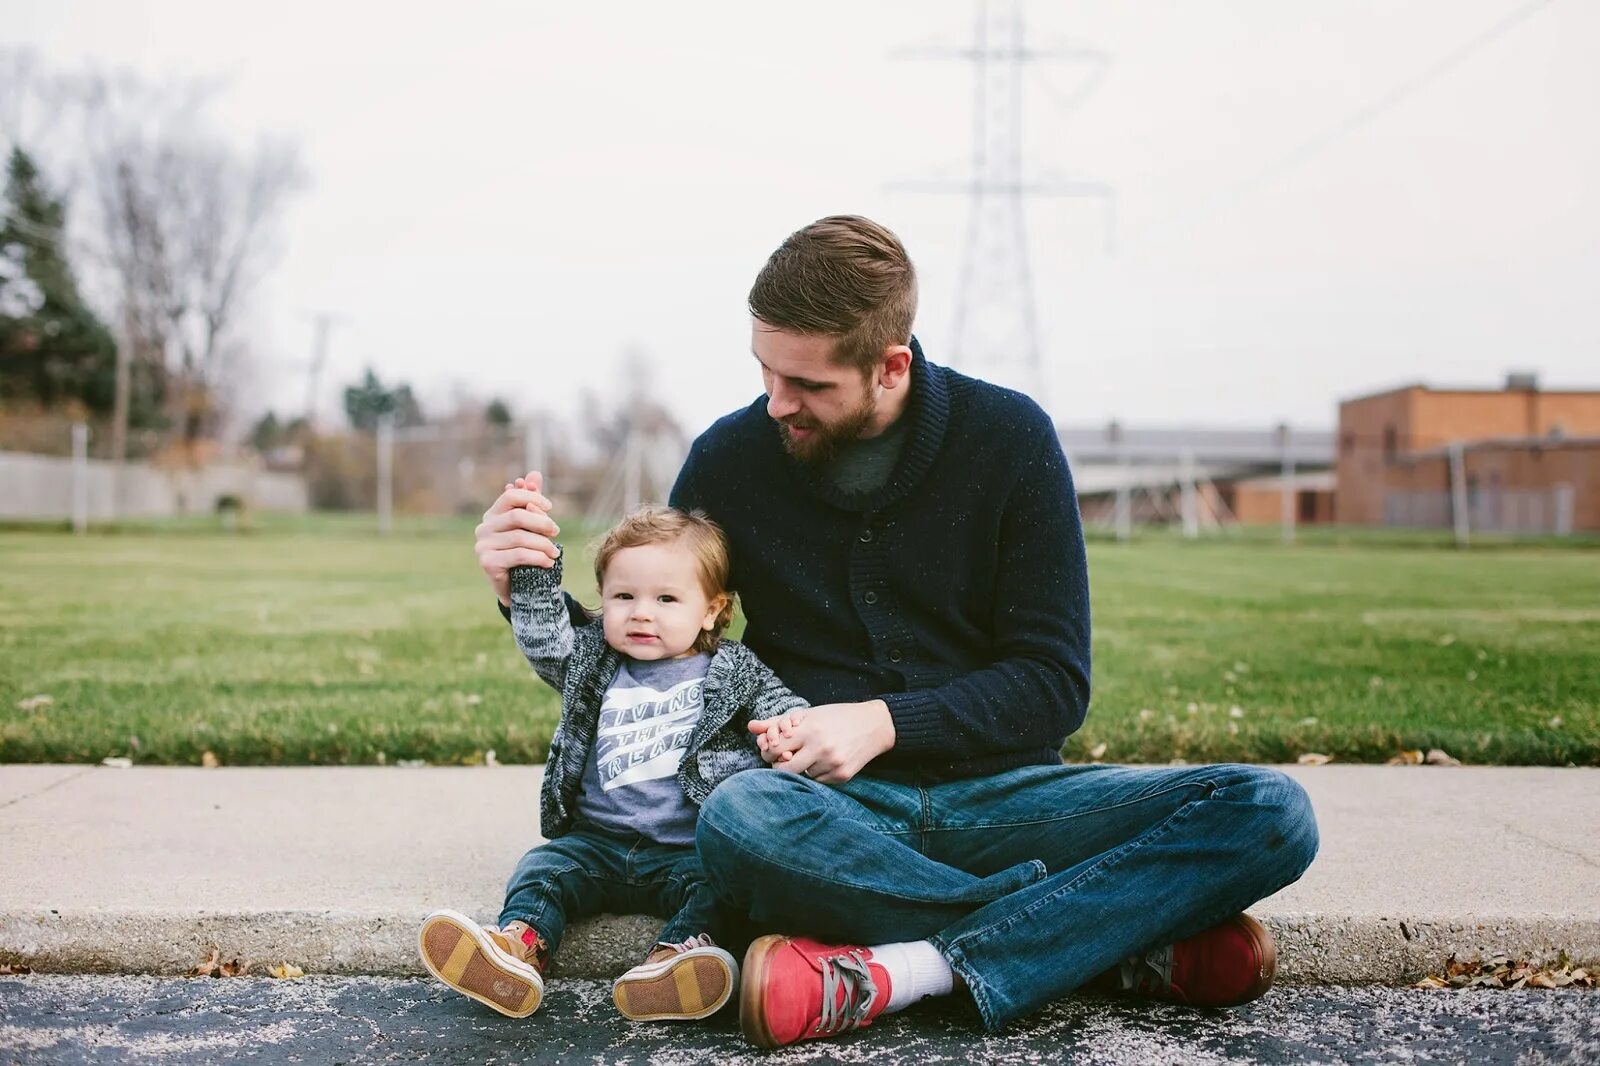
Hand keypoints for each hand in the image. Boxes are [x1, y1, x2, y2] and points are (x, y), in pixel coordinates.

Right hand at [475, 471, 559, 605]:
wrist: (516, 587)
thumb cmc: (524, 552)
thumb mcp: (530, 526)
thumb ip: (531, 501)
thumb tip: (535, 474)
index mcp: (492, 514)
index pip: (510, 495)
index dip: (532, 497)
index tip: (550, 507)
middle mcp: (483, 528)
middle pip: (517, 516)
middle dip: (541, 523)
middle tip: (556, 531)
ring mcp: (482, 545)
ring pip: (520, 537)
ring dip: (544, 544)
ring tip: (555, 552)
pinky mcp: (487, 562)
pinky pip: (518, 555)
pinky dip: (538, 558)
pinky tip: (549, 562)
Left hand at [746, 701, 895, 784]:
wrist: (875, 725)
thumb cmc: (837, 716)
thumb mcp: (808, 714)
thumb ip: (777, 722)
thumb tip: (751, 726)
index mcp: (810, 729)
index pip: (774, 749)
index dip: (769, 751)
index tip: (774, 748)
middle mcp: (821, 748)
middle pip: (784, 769)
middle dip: (781, 764)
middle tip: (787, 757)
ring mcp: (832, 763)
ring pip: (802, 776)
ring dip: (803, 768)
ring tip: (815, 753)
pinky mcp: (842, 776)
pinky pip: (818, 781)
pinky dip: (818, 773)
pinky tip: (827, 760)